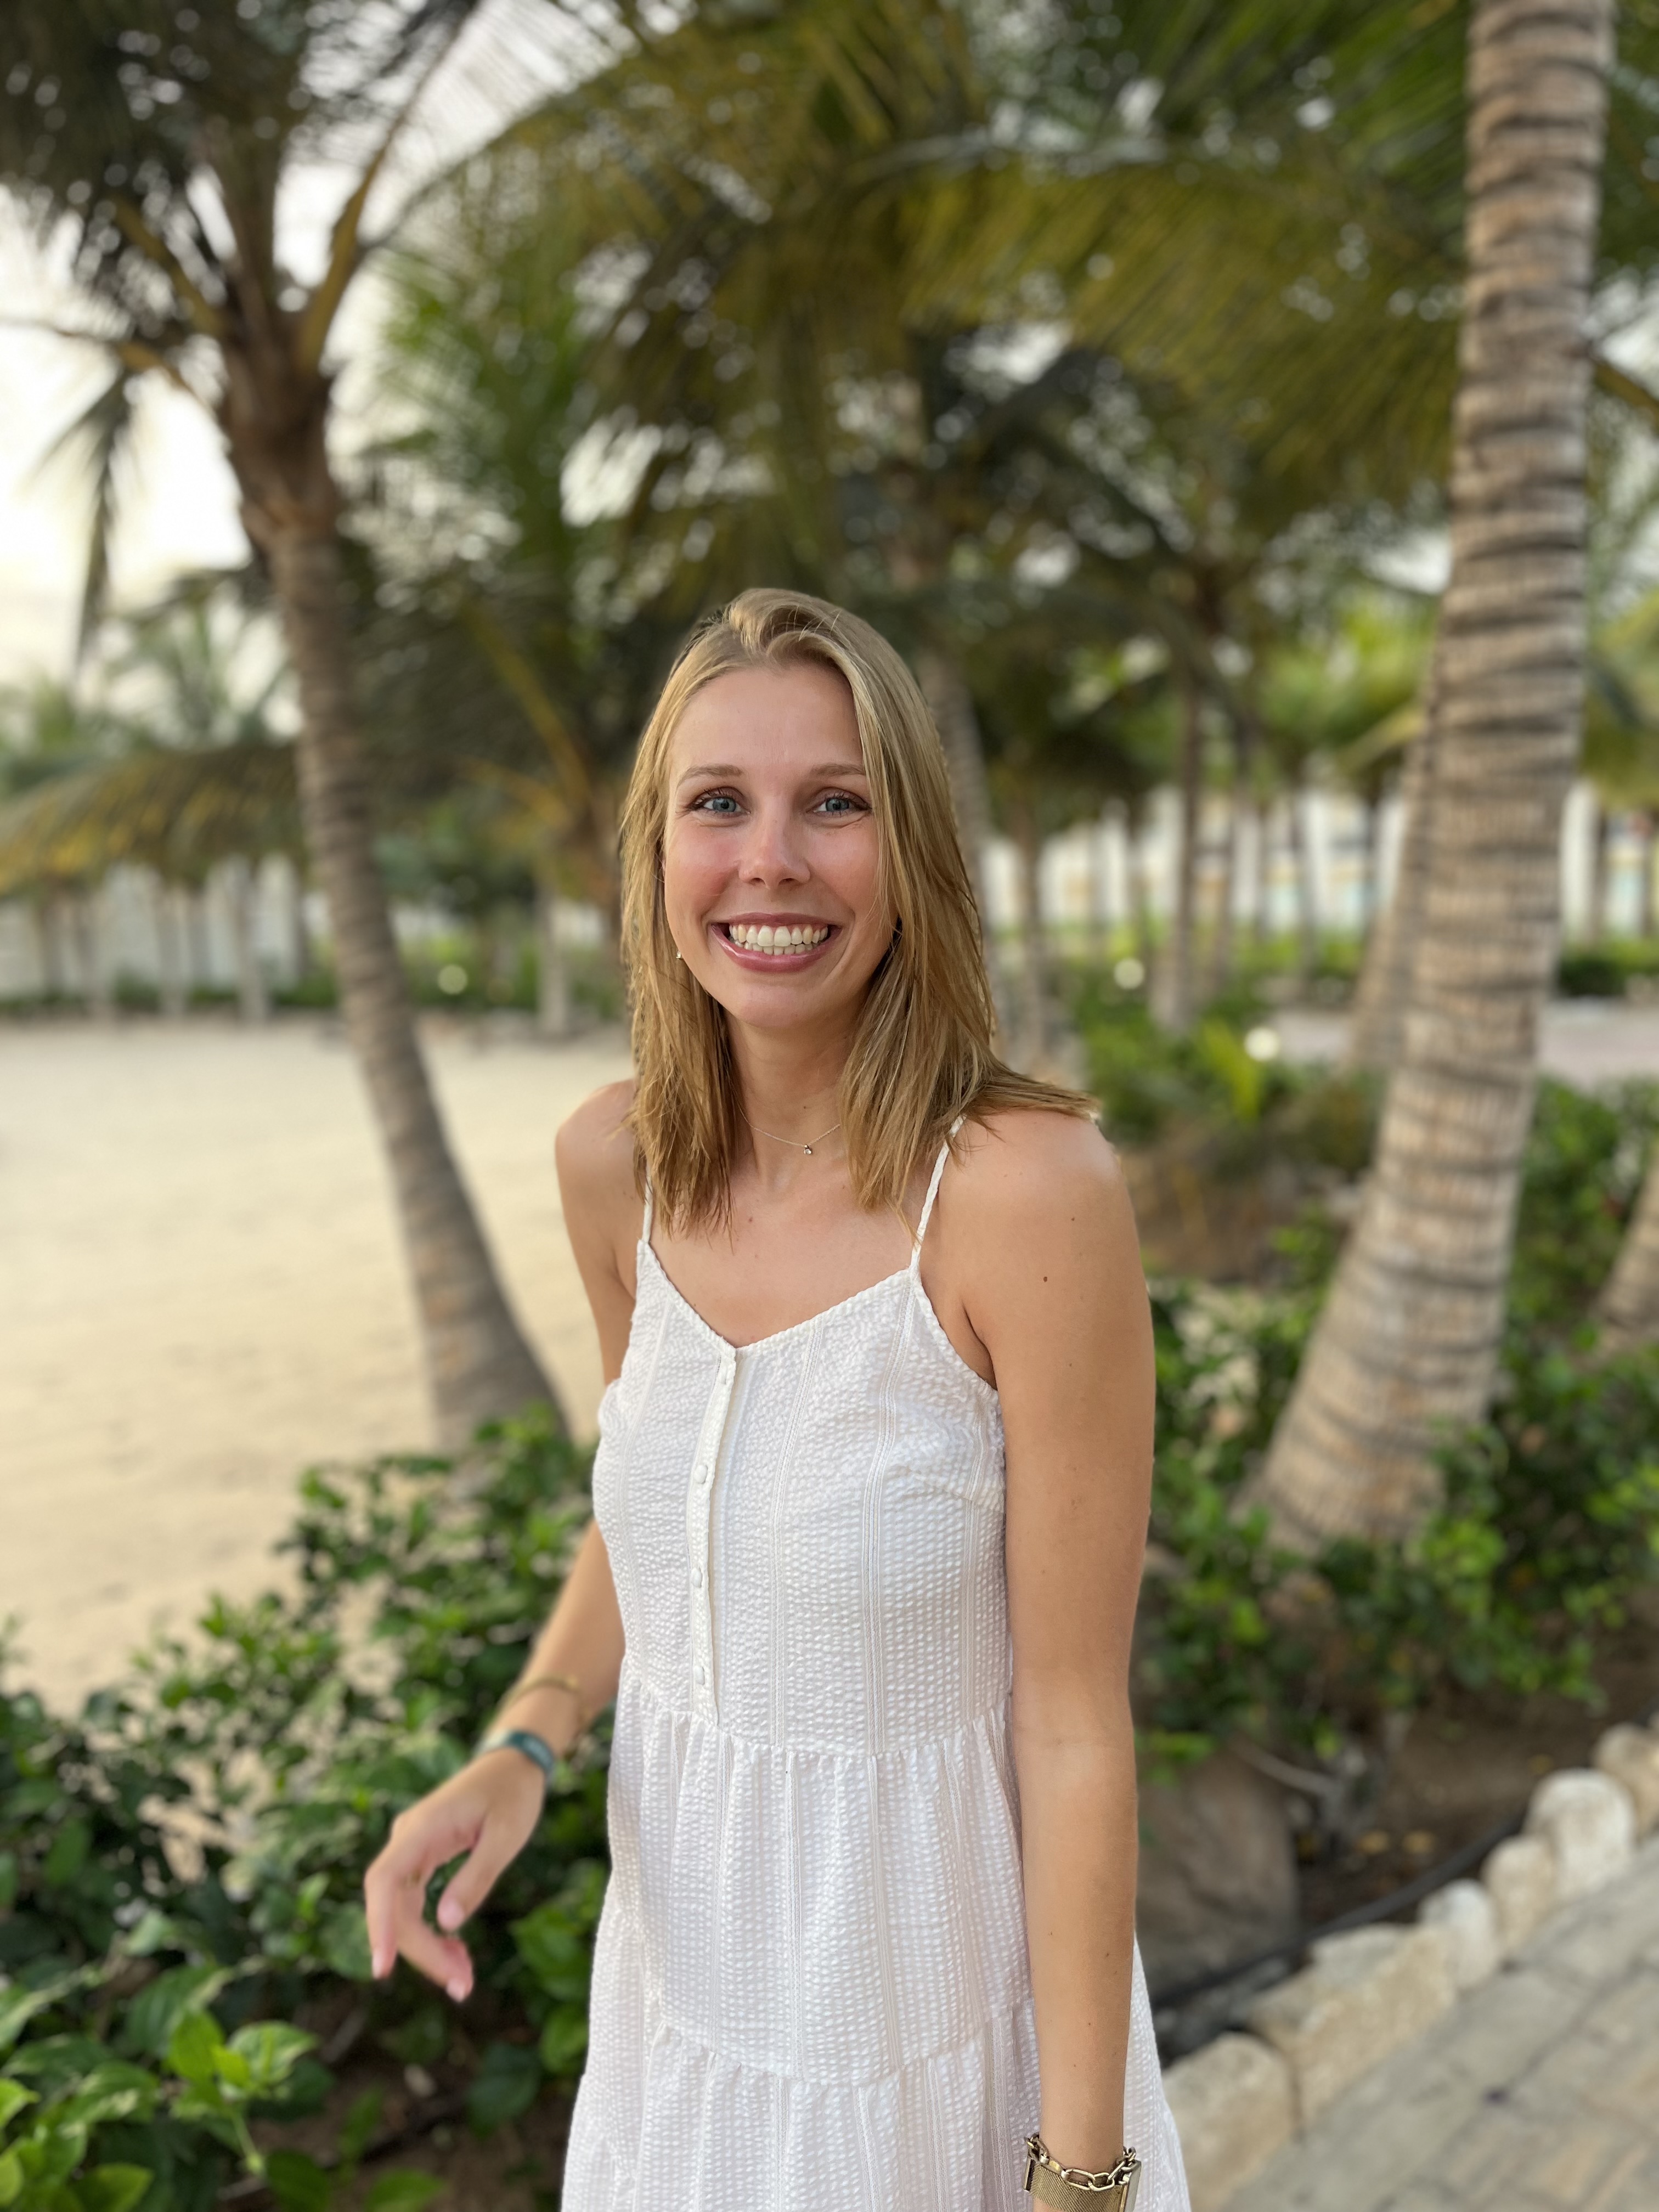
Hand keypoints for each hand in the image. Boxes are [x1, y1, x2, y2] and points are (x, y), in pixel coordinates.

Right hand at [363, 1749, 545, 2000]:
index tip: (383, 1967)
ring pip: (404, 1911)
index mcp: (422, 1829)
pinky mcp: (422, 1859)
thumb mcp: (505, 1836)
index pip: (384, 1881)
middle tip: (460, 1985)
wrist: (514, 1764)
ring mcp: (412, 1850)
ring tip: (463, 1979)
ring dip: (427, 1948)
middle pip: (395, 1906)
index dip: (379, 1925)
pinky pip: (415, 1903)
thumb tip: (446, 1923)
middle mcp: (408, 1840)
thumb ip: (476, 1877)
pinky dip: (432, 1931)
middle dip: (421, 1951)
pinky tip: (456, 1952)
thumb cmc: (513, 1793)